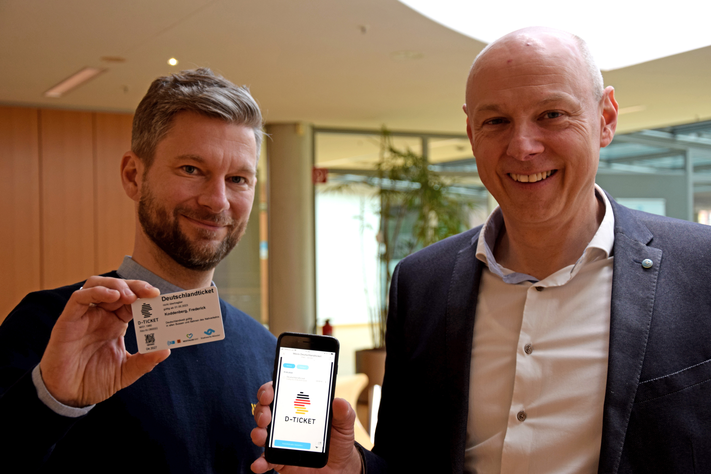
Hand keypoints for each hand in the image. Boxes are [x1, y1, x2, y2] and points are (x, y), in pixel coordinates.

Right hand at [39, 276, 170, 406]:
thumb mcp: (126, 372)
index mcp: (116, 323)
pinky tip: (112, 296)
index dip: (146, 295)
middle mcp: (101, 316)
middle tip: (151, 292)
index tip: (160, 297)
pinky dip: (96, 292)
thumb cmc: (95, 381)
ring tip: (131, 295)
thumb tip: (166, 350)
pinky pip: (79, 298)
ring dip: (117, 285)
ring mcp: (84, 317)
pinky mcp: (68, 321)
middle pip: (118, 288)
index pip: (133, 300)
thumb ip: (145, 362)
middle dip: (136, 286)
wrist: (68, 396)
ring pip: (98, 285)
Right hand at [251, 382, 362, 473]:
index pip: (280, 391)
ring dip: (258, 432)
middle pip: (266, 410)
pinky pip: (266, 460)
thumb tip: (339, 402)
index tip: (270, 391)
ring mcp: (280, 439)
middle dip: (262, 410)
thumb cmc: (338, 439)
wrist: (339, 466)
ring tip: (262, 435)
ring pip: (261, 432)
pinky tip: (259, 464)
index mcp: (299, 406)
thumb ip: (344, 412)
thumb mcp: (344, 424)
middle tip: (266, 416)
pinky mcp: (279, 459)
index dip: (270, 388)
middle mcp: (285, 420)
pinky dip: (260, 461)